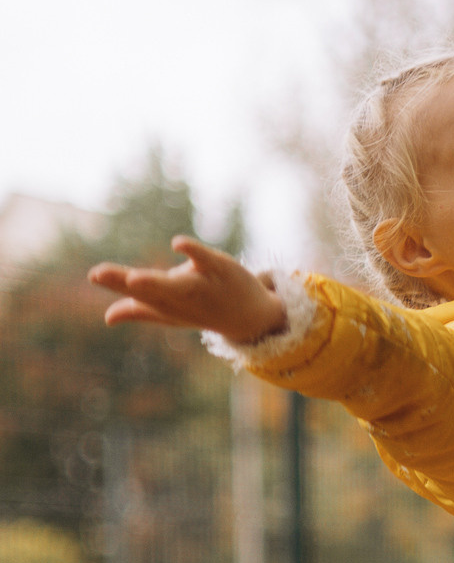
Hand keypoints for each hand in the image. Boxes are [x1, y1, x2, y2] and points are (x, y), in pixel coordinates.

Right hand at [90, 235, 287, 346]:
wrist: (251, 318)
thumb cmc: (203, 311)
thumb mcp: (171, 312)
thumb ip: (139, 311)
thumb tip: (108, 317)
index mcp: (165, 304)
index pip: (136, 293)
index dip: (114, 283)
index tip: (93, 275)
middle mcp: (181, 297)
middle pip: (152, 291)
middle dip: (127, 283)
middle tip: (99, 274)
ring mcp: (202, 284)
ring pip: (177, 284)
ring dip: (155, 282)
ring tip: (135, 278)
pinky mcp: (221, 269)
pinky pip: (207, 260)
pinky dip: (194, 252)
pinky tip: (178, 244)